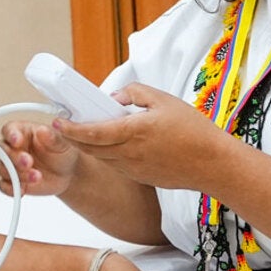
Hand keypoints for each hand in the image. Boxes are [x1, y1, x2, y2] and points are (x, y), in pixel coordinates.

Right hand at [0, 120, 80, 196]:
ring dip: (17, 174)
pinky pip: (4, 186)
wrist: (67, 172)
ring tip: (37, 177)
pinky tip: (23, 189)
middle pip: (2, 150)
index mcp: (22, 132)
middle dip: (14, 158)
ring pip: (3, 169)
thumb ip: (52, 137)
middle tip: (29, 163)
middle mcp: (13, 148)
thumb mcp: (62, 143)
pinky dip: (11, 189)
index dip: (10, 135)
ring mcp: (12, 165)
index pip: (9, 129)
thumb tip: (42, 130)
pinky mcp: (13, 181)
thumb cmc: (61, 152)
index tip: (17, 141)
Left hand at [55, 83, 233, 191]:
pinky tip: (114, 142)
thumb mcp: (163, 99)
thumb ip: (134, 93)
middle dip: (74, 136)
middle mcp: (129, 153)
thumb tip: (114, 99)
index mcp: (132, 132)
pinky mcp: (140, 177)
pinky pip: (116, 164)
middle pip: (90, 147)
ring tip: (89, 130)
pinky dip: (108, 153)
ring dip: (91, 145)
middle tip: (65, 124)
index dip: (70, 128)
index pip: (91, 132)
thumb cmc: (193, 130)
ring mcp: (133, 168)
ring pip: (102, 157)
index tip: (57, 121)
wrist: (213, 164)